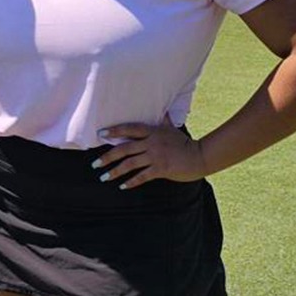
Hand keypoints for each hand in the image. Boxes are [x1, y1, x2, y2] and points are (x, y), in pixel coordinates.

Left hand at [92, 123, 208, 189]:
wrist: (201, 155)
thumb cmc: (184, 142)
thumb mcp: (172, 128)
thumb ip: (164, 120)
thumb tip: (163, 110)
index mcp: (152, 131)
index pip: (129, 129)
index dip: (114, 131)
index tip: (100, 134)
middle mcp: (151, 143)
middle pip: (124, 149)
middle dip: (107, 157)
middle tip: (95, 164)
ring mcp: (156, 156)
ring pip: (130, 164)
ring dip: (115, 171)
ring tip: (104, 177)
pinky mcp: (161, 169)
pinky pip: (142, 176)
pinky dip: (131, 182)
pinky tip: (122, 186)